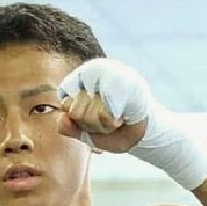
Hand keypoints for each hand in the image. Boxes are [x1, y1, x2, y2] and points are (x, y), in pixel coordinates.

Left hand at [56, 58, 206, 190]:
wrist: (145, 134)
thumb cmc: (116, 130)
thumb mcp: (88, 133)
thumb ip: (70, 127)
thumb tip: (62, 118)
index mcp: (82, 78)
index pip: (65, 103)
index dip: (78, 118)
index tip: (93, 119)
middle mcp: (94, 70)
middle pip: (75, 109)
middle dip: (91, 124)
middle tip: (109, 119)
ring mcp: (109, 73)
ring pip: (88, 112)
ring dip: (103, 124)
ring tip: (117, 117)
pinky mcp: (123, 81)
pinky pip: (105, 112)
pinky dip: (112, 122)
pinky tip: (122, 116)